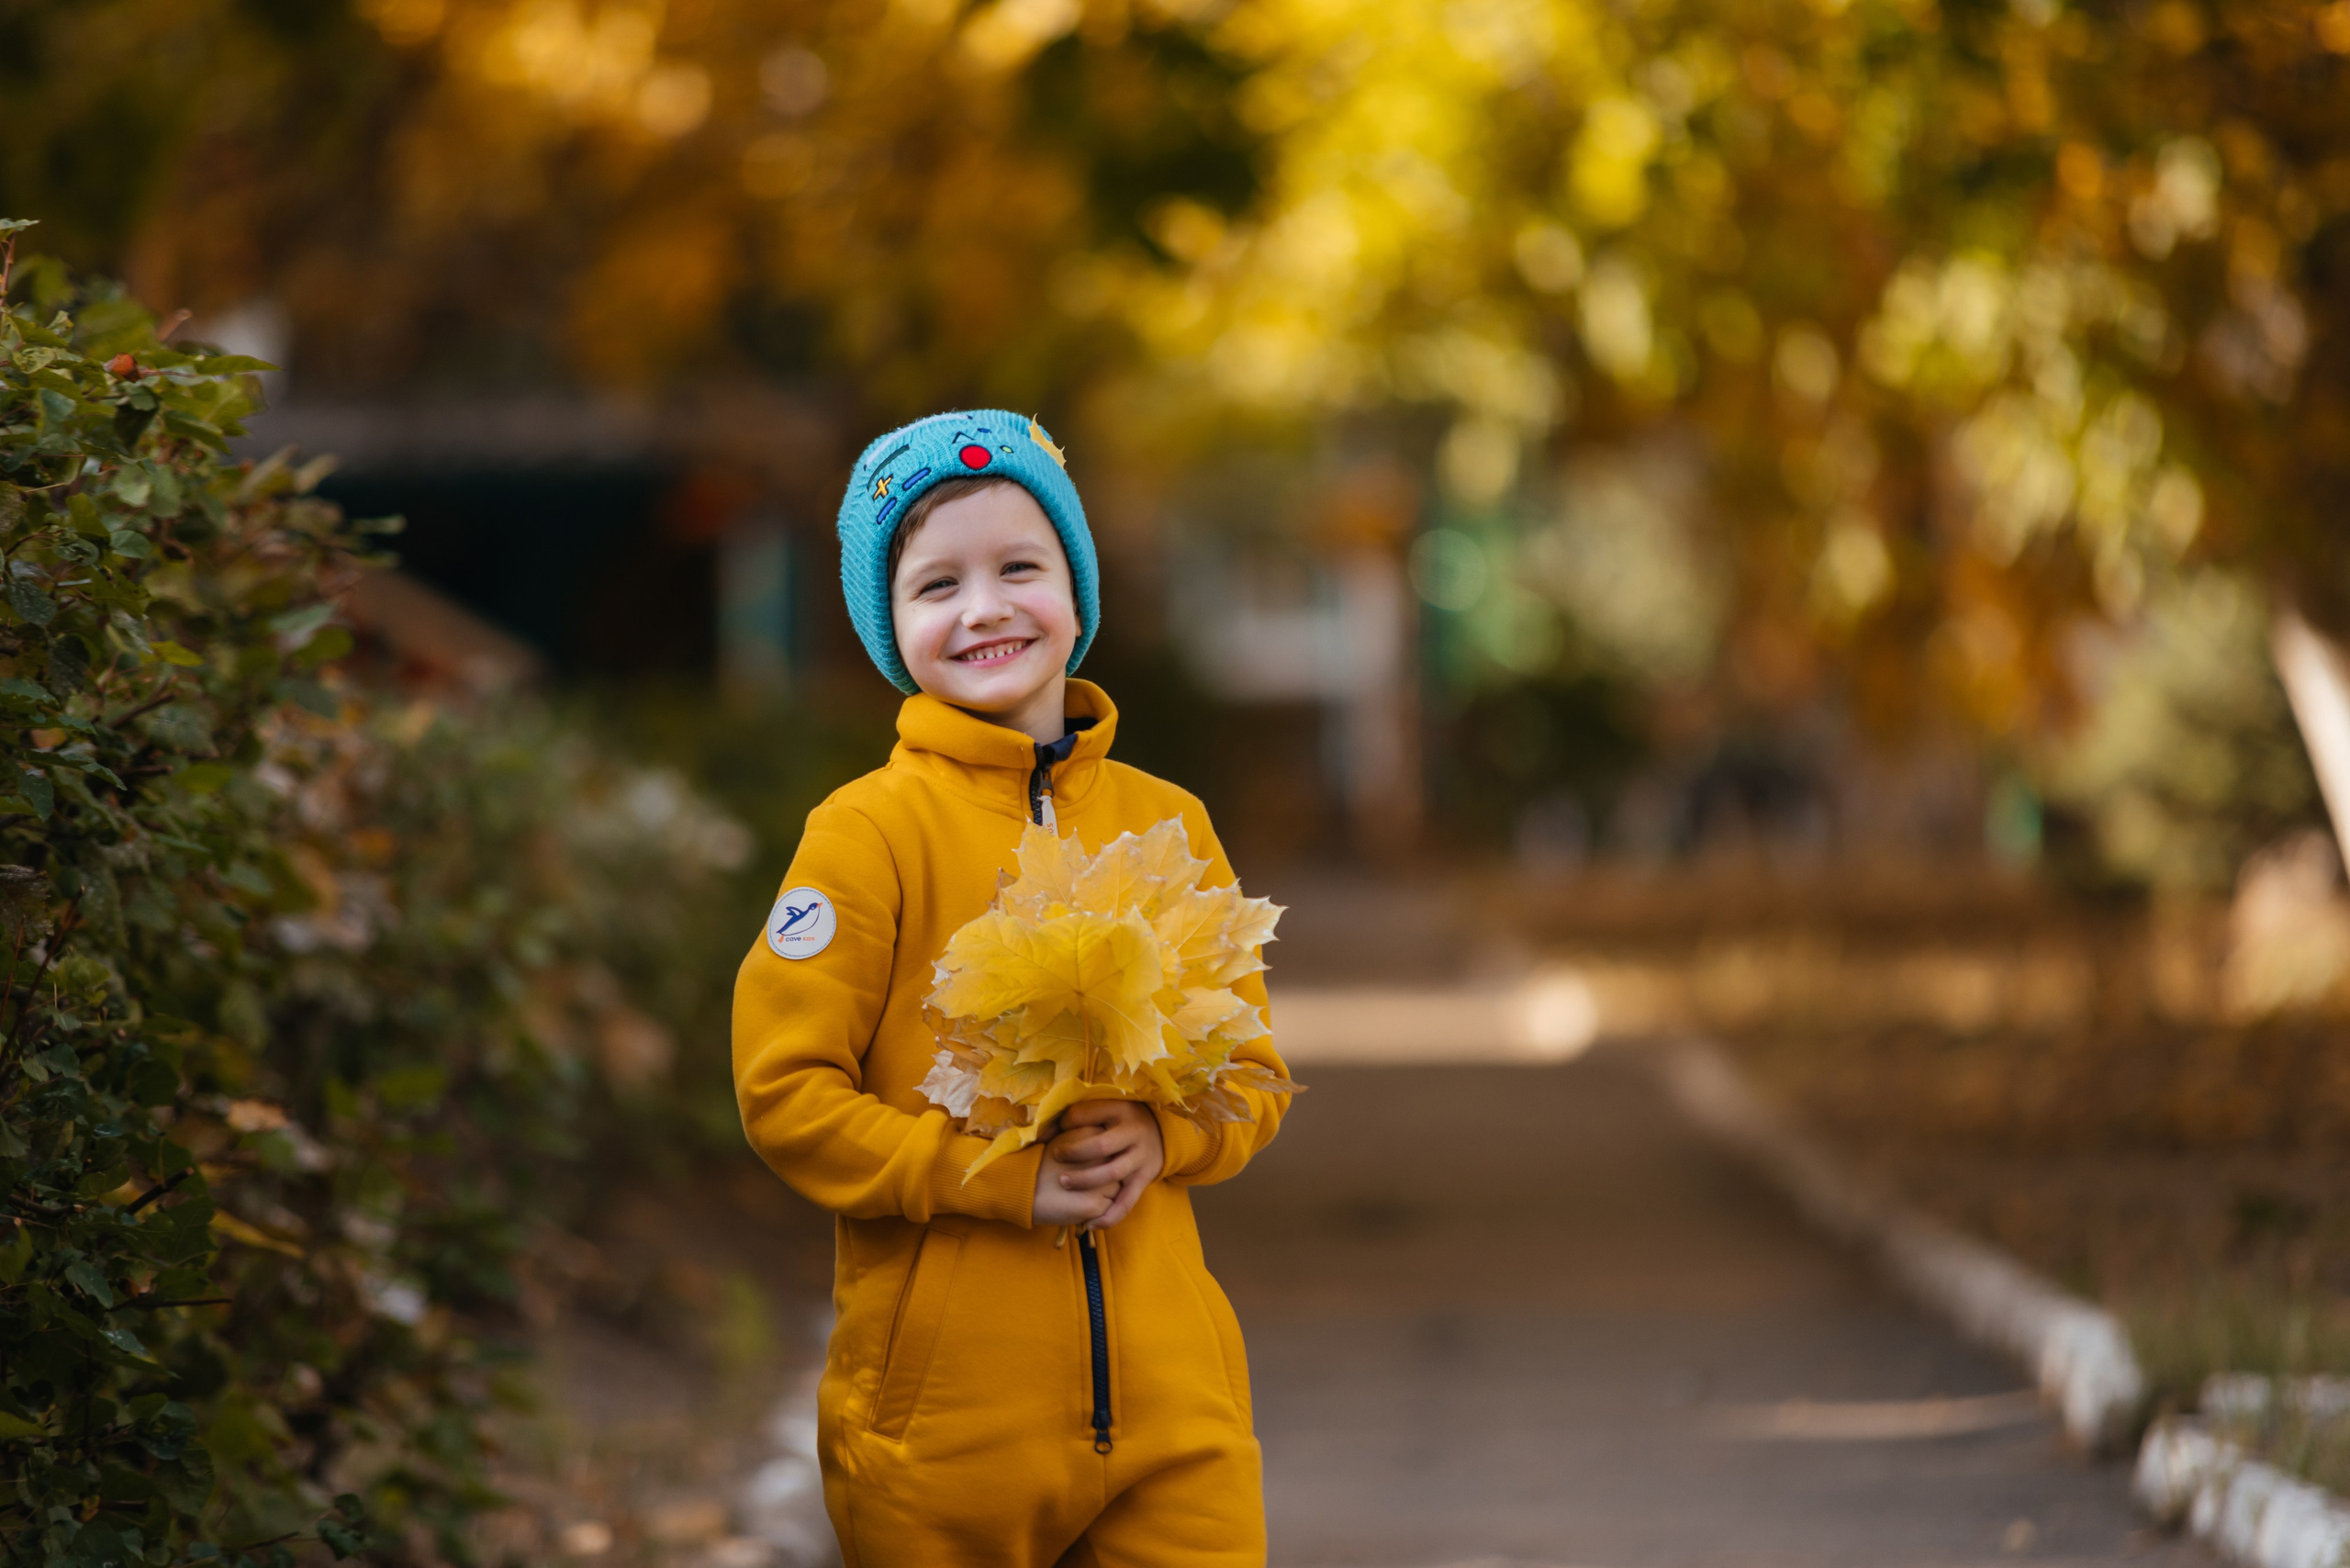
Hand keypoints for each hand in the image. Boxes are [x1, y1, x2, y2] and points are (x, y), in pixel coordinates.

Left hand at [1044, 1099, 1163, 1231]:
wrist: (1161, 1132)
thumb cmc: (1121, 1120)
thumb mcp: (1104, 1108)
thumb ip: (1076, 1117)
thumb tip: (1044, 1133)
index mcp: (1121, 1112)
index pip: (1089, 1115)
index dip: (1067, 1125)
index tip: (1052, 1135)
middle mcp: (1134, 1134)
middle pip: (1101, 1146)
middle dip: (1074, 1154)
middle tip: (1054, 1156)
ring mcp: (1140, 1159)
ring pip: (1113, 1174)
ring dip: (1086, 1180)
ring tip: (1063, 1182)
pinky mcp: (1144, 1179)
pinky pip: (1127, 1202)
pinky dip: (1109, 1215)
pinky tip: (1090, 1224)